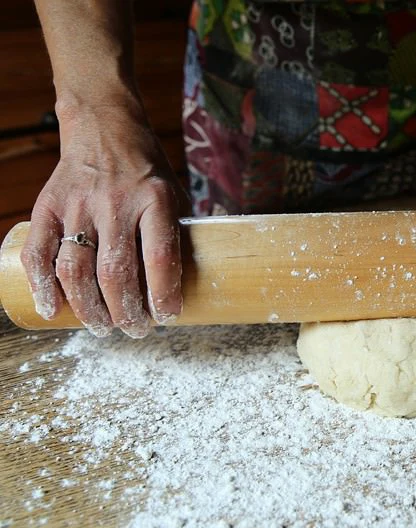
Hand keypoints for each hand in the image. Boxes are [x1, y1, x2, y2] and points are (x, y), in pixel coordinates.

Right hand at [21, 98, 186, 337]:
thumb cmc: (146, 169)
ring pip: (75, 269)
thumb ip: (174, 232)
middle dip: (126, 312)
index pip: (159, 257)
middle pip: (115, 273)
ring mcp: (78, 205)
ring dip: (88, 308)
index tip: (168, 316)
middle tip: (135, 330)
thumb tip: (192, 281)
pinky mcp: (47, 205)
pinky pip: (38, 252)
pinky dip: (42, 285)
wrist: (103, 124)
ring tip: (102, 327)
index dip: (163, 294)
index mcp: (155, 199)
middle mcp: (115, 203)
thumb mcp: (173, 192)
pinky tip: (52, 308)